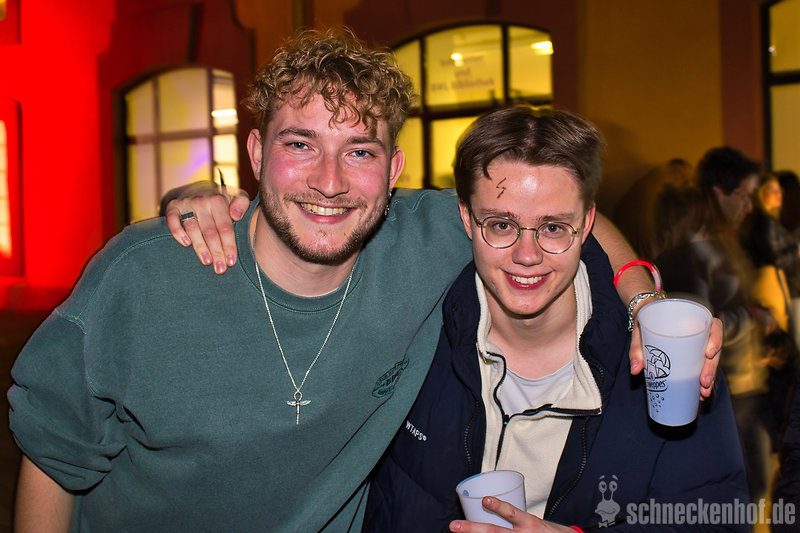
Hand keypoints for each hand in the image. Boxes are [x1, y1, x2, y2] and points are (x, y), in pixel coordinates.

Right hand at [164, 182, 249, 273]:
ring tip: (207, 262)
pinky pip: (172, 220)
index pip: (225, 227)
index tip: (231, 261)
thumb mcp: (236, 196)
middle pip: (210, 231)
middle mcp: (201, 201)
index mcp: (218, 200)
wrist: (197, 188)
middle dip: (216, 251)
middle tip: (220, 269)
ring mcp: (186, 204)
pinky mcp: (172, 207)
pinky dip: (177, 232)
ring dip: (200, 247)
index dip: (229, 245)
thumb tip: (236, 216)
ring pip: (193, 229)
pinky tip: (186, 244)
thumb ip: (241, 203)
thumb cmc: (221, 199)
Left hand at [449, 497, 573, 531]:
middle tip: (454, 526)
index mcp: (529, 523)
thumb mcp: (534, 522)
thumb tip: (487, 507)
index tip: (485, 499)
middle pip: (495, 532)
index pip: (512, 513)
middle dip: (472, 529)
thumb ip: (515, 518)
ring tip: (459, 532)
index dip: (499, 506)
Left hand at [630, 316, 722, 398]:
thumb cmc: (645, 319)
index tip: (709, 354)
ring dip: (710, 377)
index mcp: (693, 318)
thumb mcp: (639, 329)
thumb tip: (635, 370)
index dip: (716, 339)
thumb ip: (637, 348)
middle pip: (714, 348)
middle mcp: (700, 331)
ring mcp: (698, 344)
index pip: (714, 326)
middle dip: (712, 368)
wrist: (644, 315)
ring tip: (703, 392)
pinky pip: (703, 366)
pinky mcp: (693, 354)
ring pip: (711, 360)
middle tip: (704, 383)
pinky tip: (700, 393)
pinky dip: (703, 379)